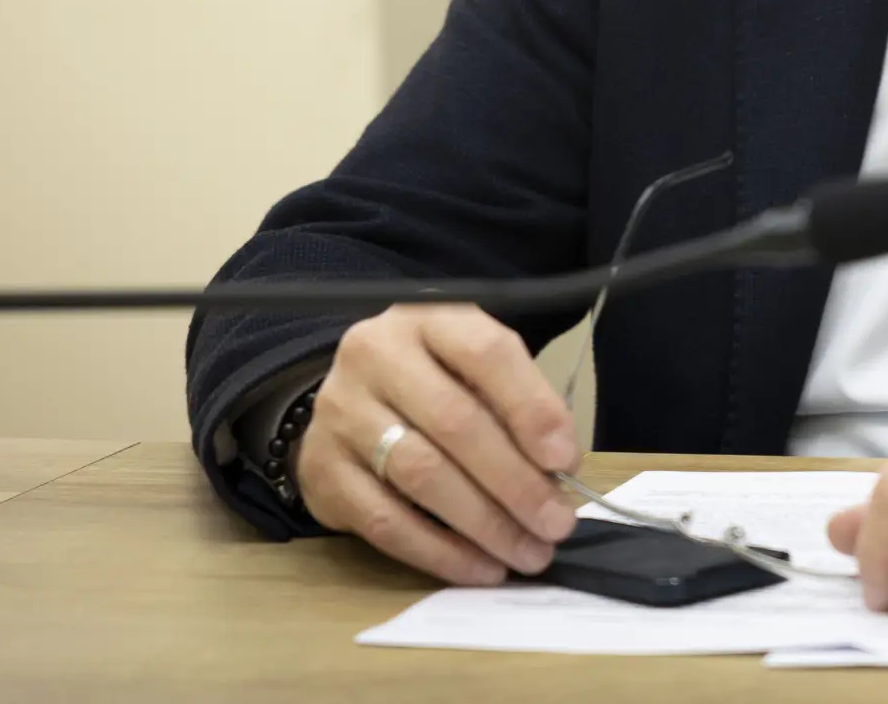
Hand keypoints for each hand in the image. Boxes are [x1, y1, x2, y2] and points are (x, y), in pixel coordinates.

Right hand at [295, 303, 579, 584]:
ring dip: (484, 523)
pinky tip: (480, 567)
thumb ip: (517, 405)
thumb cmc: (434, 381)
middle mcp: (376, 355)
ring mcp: (341, 412)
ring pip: (420, 474)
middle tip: (557, 524)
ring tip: (528, 552)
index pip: (485, 353)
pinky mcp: (321, 470)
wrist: (350, 396)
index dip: (531, 408)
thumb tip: (559, 468)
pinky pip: (384, 521)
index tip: (566, 460)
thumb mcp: (476, 370)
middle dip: (515, 481)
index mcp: (427, 319)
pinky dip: (439, 551)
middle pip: (455, 421)